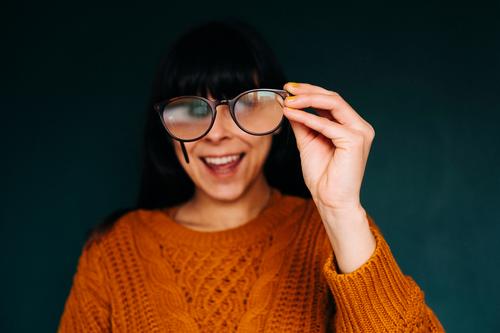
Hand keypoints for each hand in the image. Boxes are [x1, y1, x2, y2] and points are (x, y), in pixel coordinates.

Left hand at [283, 82, 375, 272]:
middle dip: (307, 91)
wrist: (330, 200)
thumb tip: (288, 104)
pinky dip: (308, 118)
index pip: (330, 100)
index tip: (288, 88)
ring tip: (288, 101)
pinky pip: (327, 124)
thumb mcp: (308, 142)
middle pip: (333, 97)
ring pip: (333, 103)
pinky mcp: (354, 140)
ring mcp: (360, 132)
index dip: (309, 91)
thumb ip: (302, 123)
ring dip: (307, 100)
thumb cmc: (322, 176)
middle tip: (287, 89)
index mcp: (350, 125)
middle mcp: (359, 126)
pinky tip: (292, 115)